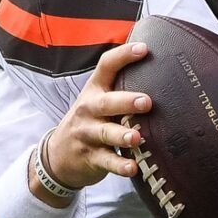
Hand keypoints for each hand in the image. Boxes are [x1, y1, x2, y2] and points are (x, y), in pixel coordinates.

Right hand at [41, 41, 153, 192]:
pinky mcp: (90, 157)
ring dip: (122, 135)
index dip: (123, 56)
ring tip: (137, 137)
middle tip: (147, 102)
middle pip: (106, 102)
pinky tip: (133, 168)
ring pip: (105, 133)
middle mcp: (89, 109)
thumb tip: (160, 73)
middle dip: (126, 101)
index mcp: (94, 90)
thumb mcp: (97, 101)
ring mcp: (88, 134)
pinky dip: (120, 165)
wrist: (57, 156)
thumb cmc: (89, 122)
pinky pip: (106, 161)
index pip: (106, 67)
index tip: (144, 49)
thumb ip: (120, 89)